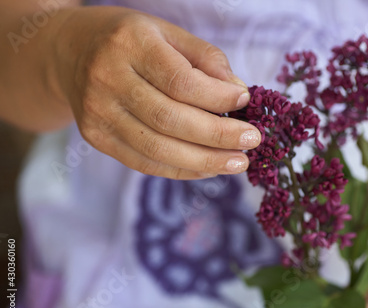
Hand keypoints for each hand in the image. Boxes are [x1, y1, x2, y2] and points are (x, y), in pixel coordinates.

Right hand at [52, 6, 259, 178]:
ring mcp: (97, 113)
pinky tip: (209, 168)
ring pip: (158, 148)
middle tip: (252, 142)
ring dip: (204, 161)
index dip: (217, 97)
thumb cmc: (128, 39)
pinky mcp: (96, 138)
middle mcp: (107, 79)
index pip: (180, 81)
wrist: (69, 52)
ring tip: (238, 163)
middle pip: (170, 120)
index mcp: (129, 44)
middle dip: (218, 137)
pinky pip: (144, 162)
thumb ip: (205, 58)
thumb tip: (238, 94)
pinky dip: (182, 169)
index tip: (245, 102)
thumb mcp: (166, 32)